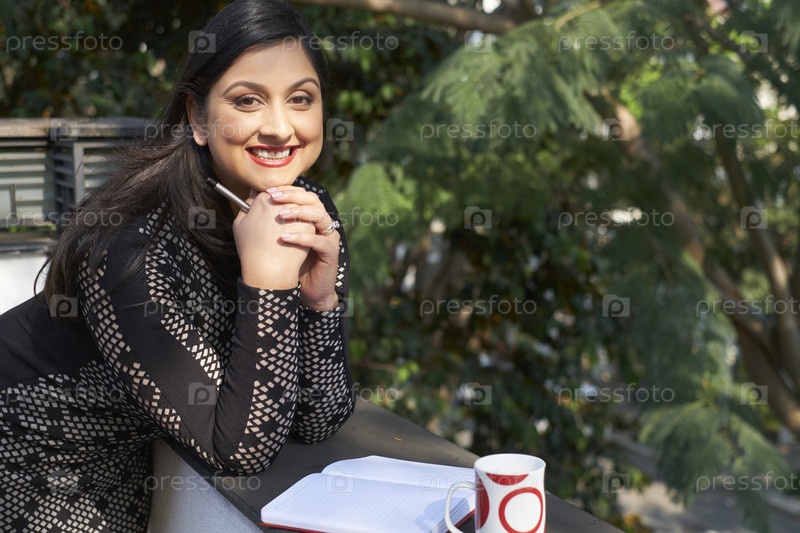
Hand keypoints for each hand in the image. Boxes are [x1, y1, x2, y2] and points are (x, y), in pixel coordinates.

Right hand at [232, 189, 312, 290]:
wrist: (269, 269)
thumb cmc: (251, 248)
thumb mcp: (240, 224)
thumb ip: (246, 205)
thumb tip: (253, 192)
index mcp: (264, 198)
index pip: (271, 190)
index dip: (272, 196)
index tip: (272, 203)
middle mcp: (283, 202)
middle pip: (288, 194)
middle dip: (286, 200)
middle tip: (283, 213)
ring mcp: (298, 213)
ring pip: (300, 205)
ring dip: (297, 210)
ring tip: (291, 223)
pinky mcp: (309, 224)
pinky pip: (307, 218)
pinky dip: (304, 222)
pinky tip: (298, 232)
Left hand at [266, 185, 340, 310]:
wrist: (308, 290)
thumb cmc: (292, 264)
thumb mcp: (279, 238)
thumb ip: (271, 221)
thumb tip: (251, 201)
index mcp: (311, 217)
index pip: (302, 195)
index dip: (287, 190)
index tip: (267, 190)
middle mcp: (322, 223)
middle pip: (313, 199)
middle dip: (292, 196)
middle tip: (273, 197)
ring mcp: (329, 236)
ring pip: (319, 215)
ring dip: (298, 213)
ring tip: (280, 215)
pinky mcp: (331, 251)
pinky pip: (318, 241)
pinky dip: (301, 238)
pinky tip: (284, 238)